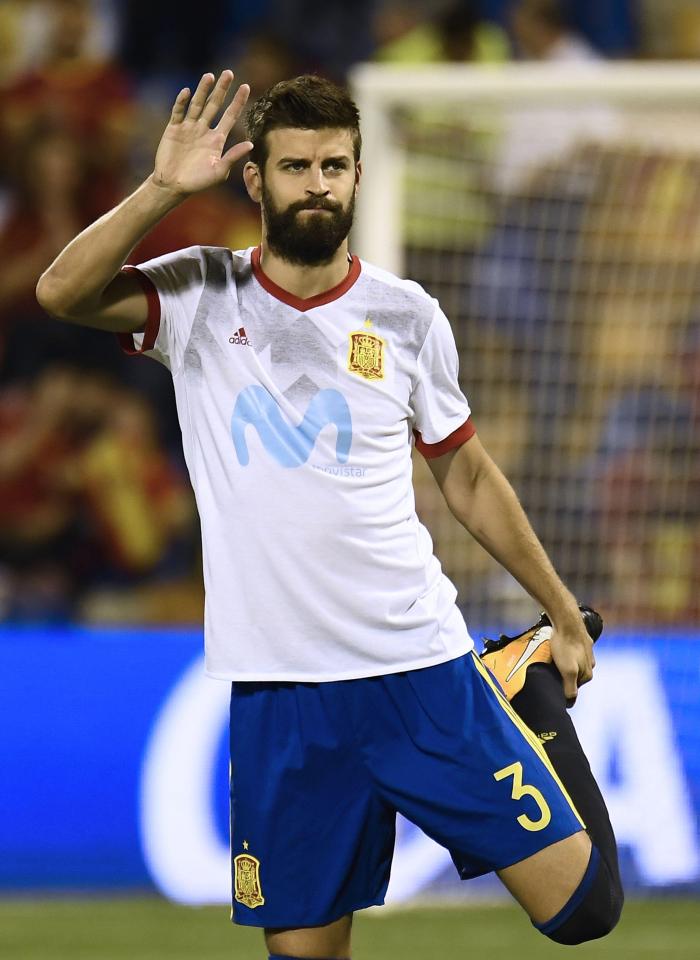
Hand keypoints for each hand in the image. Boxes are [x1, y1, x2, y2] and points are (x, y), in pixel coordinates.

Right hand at [152, 70, 252, 196]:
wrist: (174, 185)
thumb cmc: (199, 182)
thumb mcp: (219, 171)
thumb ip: (233, 156)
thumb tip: (251, 144)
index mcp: (217, 139)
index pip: (230, 116)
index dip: (237, 102)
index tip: (245, 86)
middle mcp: (204, 130)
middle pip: (215, 105)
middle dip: (222, 89)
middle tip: (228, 73)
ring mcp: (189, 127)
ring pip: (197, 104)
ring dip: (203, 90)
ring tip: (209, 76)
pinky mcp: (174, 129)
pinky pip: (179, 112)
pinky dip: (182, 102)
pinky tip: (187, 91)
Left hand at [549, 616, 595, 706]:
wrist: (567, 620)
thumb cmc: (566, 646)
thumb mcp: (568, 670)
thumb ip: (570, 687)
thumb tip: (570, 703)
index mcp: (588, 674)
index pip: (573, 689)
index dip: (561, 687)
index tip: (551, 682)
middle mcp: (590, 663)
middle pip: (574, 676)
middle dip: (562, 675)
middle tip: (550, 671)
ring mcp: (587, 651)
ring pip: (573, 663)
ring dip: (563, 663)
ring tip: (552, 659)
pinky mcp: (581, 640)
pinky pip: (572, 651)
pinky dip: (565, 652)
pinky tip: (557, 648)